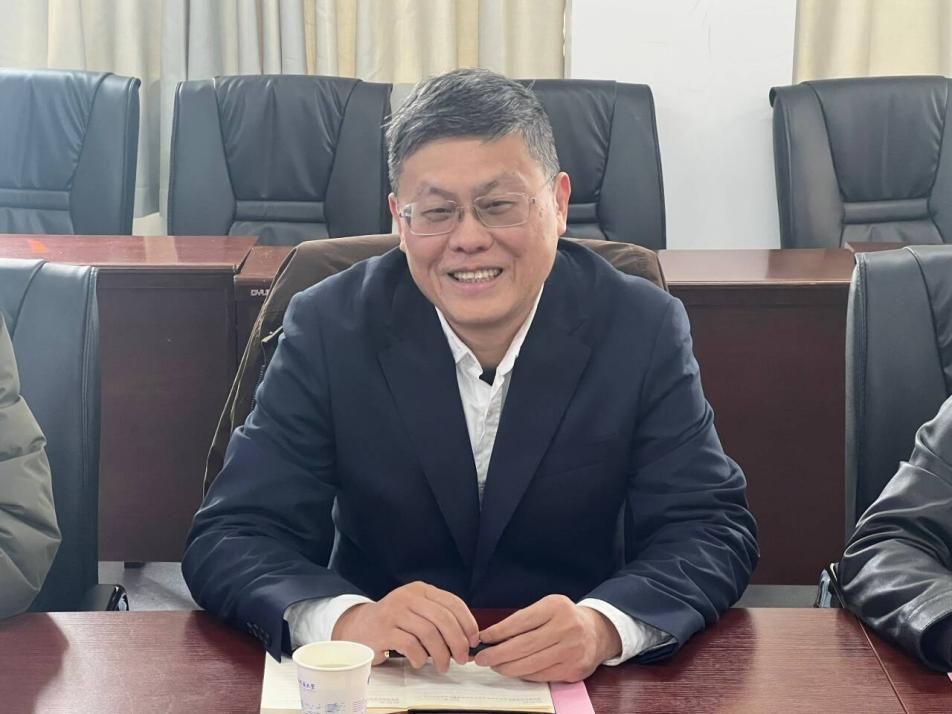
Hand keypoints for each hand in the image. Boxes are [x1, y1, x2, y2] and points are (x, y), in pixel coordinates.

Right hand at [331, 581, 478, 671]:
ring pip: (429, 633)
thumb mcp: (416, 611)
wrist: (358, 627)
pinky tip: (419, 662)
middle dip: (458, 642)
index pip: (452, 602)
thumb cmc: (394, 622)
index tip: (473, 640)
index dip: (468, 623)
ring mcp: (394, 612)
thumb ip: (438, 618)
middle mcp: (408, 597)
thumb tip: (467, 638)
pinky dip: (420, 658)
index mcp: (420, 589)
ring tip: (443, 666)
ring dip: (441, 654)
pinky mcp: (383, 630)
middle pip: (443, 619)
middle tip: (462, 658)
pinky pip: (411, 645)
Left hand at [474, 595, 621, 681]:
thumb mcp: (547, 607)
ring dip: (508, 667)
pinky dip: (524, 674)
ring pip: (531, 664)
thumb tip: (493, 637)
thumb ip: (524, 620)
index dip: (498, 632)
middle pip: (524, 645)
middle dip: (498, 653)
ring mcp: (572, 650)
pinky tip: (514, 670)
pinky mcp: (574, 669)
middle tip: (482, 658)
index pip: (521, 621)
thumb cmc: (565, 618)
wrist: (598, 632)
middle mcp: (566, 627)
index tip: (483, 638)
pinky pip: (542, 675)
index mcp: (556, 607)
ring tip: (495, 665)